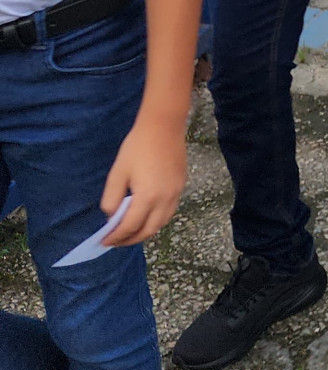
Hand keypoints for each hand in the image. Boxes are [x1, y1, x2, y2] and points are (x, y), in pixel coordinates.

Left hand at [100, 110, 186, 245]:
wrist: (163, 127)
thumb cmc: (137, 147)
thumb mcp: (118, 173)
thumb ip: (112, 198)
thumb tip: (112, 216)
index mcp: (147, 197)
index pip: (130, 226)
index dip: (116, 237)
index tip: (104, 241)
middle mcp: (164, 200)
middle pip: (148, 231)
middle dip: (130, 240)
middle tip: (116, 242)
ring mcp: (175, 195)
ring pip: (161, 224)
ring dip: (145, 232)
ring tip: (130, 233)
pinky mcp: (180, 188)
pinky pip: (169, 213)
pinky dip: (156, 221)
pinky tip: (146, 217)